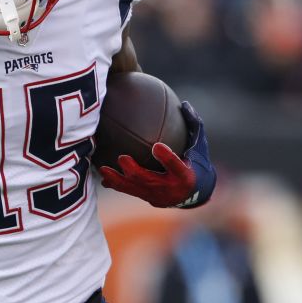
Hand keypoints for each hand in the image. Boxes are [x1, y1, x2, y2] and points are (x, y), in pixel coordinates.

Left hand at [98, 101, 215, 207]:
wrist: (194, 193)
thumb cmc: (195, 162)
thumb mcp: (199, 146)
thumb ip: (193, 127)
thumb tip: (185, 104)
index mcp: (186, 175)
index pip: (176, 166)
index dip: (167, 158)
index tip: (157, 146)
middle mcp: (171, 188)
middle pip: (150, 180)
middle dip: (135, 171)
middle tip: (122, 158)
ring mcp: (157, 195)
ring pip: (135, 188)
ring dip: (118, 179)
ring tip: (103, 169)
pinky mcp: (147, 198)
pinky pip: (130, 191)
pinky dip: (116, 185)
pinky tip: (102, 178)